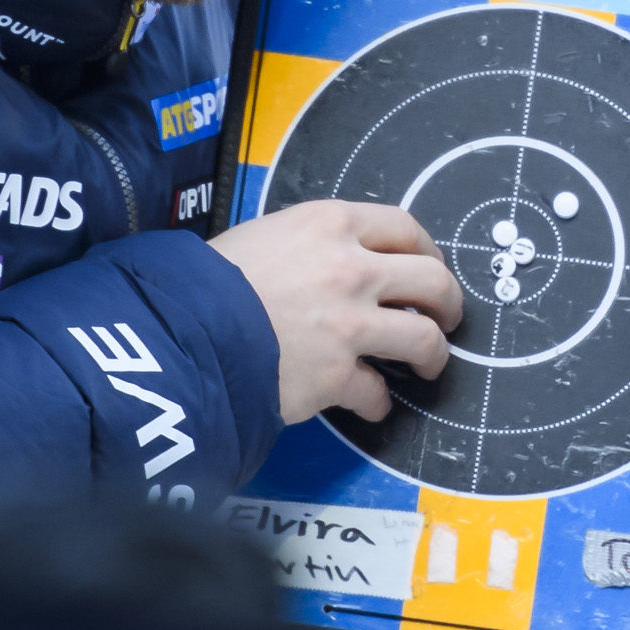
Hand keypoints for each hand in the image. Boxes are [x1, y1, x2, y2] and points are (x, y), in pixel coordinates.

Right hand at [207, 199, 462, 423]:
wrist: (181, 332)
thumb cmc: (209, 282)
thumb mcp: (262, 235)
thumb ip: (310, 244)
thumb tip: (332, 262)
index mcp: (331, 225)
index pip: (405, 228)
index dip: (426, 250)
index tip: (429, 266)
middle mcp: (351, 269)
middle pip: (433, 281)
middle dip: (448, 302)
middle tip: (446, 317)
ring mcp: (349, 325)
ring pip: (425, 339)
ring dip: (433, 355)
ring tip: (426, 366)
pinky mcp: (337, 375)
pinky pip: (377, 392)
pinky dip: (378, 403)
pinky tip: (371, 405)